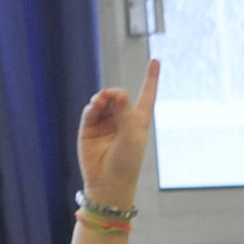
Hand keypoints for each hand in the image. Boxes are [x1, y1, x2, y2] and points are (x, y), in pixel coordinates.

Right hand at [76, 59, 158, 204]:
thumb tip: (113, 91)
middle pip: (119, 95)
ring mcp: (105, 122)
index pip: (146, 95)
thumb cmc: (126, 162)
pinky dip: (93, 106)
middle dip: (116, 93)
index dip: (151, 78)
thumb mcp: (131, 136)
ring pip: (103, 100)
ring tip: (102, 102)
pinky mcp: (89, 127)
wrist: (107, 183)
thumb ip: (125, 111)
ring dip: (102, 98)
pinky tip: (95, 107)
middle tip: (112, 96)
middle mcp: (122, 119)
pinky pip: (90, 110)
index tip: (155, 60)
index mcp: (139, 121)